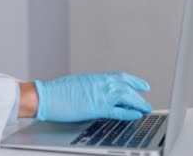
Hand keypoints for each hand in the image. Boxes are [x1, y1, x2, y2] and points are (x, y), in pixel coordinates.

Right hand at [34, 72, 151, 121]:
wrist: (46, 96)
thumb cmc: (56, 91)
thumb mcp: (76, 83)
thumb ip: (89, 87)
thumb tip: (94, 92)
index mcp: (95, 77)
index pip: (120, 77)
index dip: (134, 81)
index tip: (142, 85)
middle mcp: (100, 84)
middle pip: (126, 87)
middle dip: (138, 94)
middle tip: (146, 101)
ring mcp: (100, 95)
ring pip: (127, 97)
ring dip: (138, 103)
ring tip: (145, 108)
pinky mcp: (98, 108)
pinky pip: (119, 111)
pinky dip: (130, 113)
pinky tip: (136, 115)